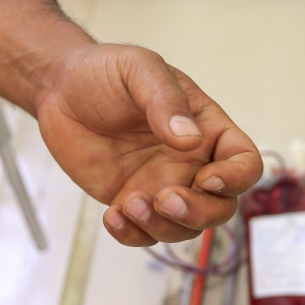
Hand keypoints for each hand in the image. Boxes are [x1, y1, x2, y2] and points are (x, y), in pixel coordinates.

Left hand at [36, 43, 262, 245]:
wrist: (60, 90)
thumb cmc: (106, 73)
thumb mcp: (139, 70)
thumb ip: (165, 100)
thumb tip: (189, 139)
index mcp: (207, 129)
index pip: (244, 163)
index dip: (236, 178)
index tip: (206, 178)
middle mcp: (191, 163)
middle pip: (220, 207)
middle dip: (197, 213)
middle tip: (163, 199)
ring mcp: (161, 185)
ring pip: (183, 228)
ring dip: (161, 226)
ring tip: (127, 203)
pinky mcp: (130, 201)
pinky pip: (143, 234)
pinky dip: (132, 235)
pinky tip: (112, 215)